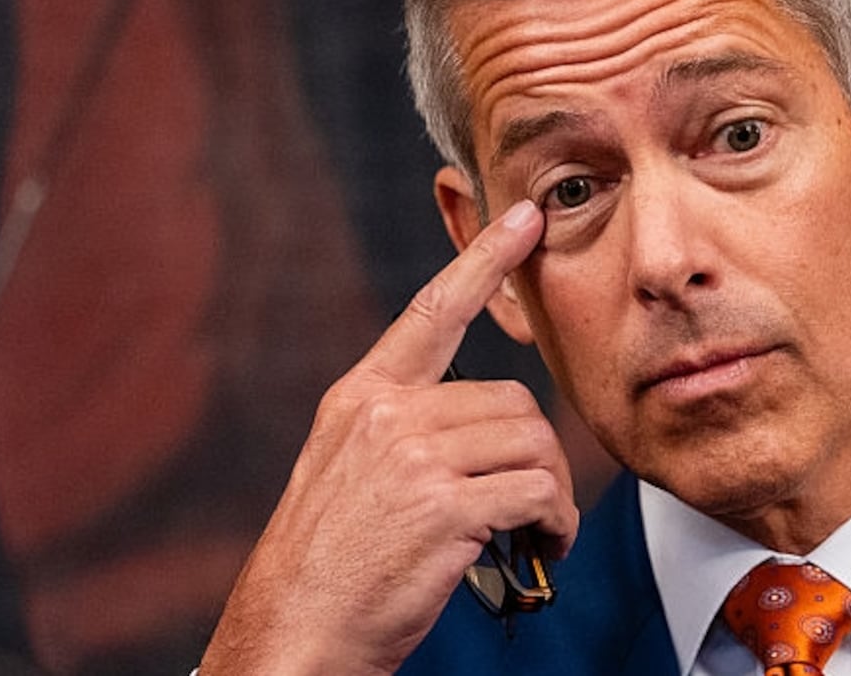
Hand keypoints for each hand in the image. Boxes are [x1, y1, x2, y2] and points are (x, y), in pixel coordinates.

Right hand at [199, 201, 576, 674]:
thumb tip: (478, 421)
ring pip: (532, 444)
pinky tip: (538, 550)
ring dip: (552, 494)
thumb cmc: (331, 563)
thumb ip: (402, 428)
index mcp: (362, 399)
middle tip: (536, 503)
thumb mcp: (347, 470)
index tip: (524, 219)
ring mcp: (412, 459)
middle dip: (539, 454)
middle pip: (513, 400)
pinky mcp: (443, 508)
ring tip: (536, 531)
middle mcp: (386, 417)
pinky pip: (537, 493)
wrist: (296, 631)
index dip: (483, 259)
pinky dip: (554, 525)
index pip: (432, 311)